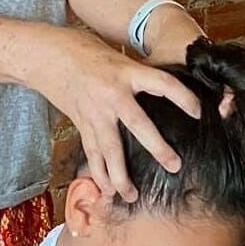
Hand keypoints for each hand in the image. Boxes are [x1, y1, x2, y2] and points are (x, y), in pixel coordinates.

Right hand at [22, 26, 200, 201]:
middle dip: (158, 148)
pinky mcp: (81, 123)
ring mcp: (95, 112)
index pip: (162, 84)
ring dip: (121, 175)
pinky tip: (107, 189)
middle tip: (175, 166)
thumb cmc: (85, 50)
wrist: (46, 55)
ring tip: (132, 195)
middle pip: (139, 125)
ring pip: (110, 149)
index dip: (182, 97)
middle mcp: (112, 94)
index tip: (198, 112)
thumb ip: (137, 75)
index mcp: (126, 72)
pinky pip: (92, 152)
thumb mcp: (117, 57)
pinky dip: (99, 172)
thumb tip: (163, 92)